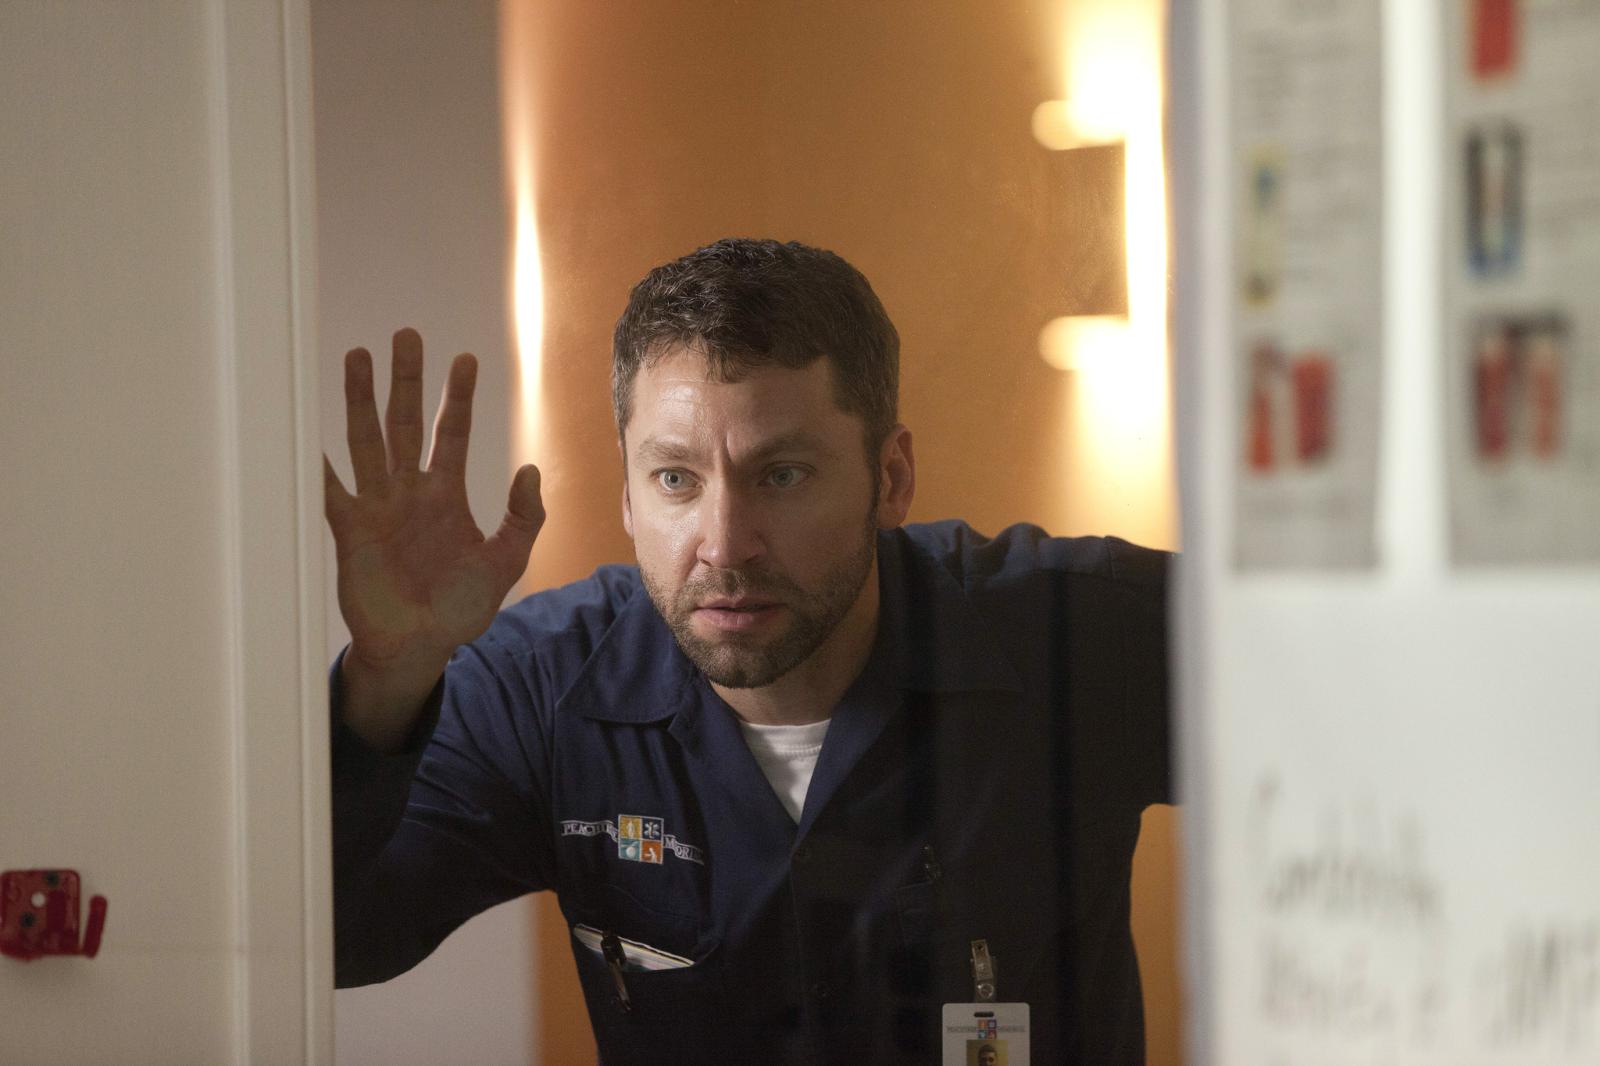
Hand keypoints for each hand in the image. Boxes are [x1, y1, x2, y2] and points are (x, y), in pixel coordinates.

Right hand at [324, 328, 543, 745]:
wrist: (420, 649)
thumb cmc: (459, 608)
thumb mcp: (505, 562)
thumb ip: (523, 518)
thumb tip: (529, 468)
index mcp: (446, 496)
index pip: (453, 434)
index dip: (458, 398)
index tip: (464, 358)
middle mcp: (409, 493)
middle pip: (406, 424)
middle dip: (406, 381)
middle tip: (405, 335)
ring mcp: (377, 508)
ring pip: (368, 441)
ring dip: (361, 400)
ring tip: (357, 356)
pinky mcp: (350, 531)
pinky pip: (330, 489)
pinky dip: (317, 462)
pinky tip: (304, 430)